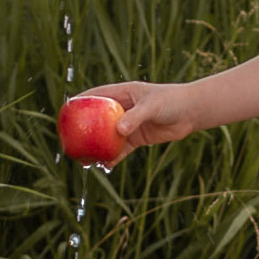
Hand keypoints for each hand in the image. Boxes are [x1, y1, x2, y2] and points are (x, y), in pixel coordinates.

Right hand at [74, 80, 201, 163]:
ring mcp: (129, 124)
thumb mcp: (152, 106)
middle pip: (98, 119)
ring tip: (85, 158)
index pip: (96, 95)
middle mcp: (122, 109)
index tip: (66, 109)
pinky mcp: (137, 138)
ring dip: (97, 146)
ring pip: (108, 136)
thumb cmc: (172, 101)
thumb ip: (135, 117)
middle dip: (85, 128)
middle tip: (71, 139)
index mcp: (122, 94)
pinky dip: (113, 157)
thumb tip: (119, 131)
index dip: (81, 101)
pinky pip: (121, 149)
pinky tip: (106, 165)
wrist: (191, 113)